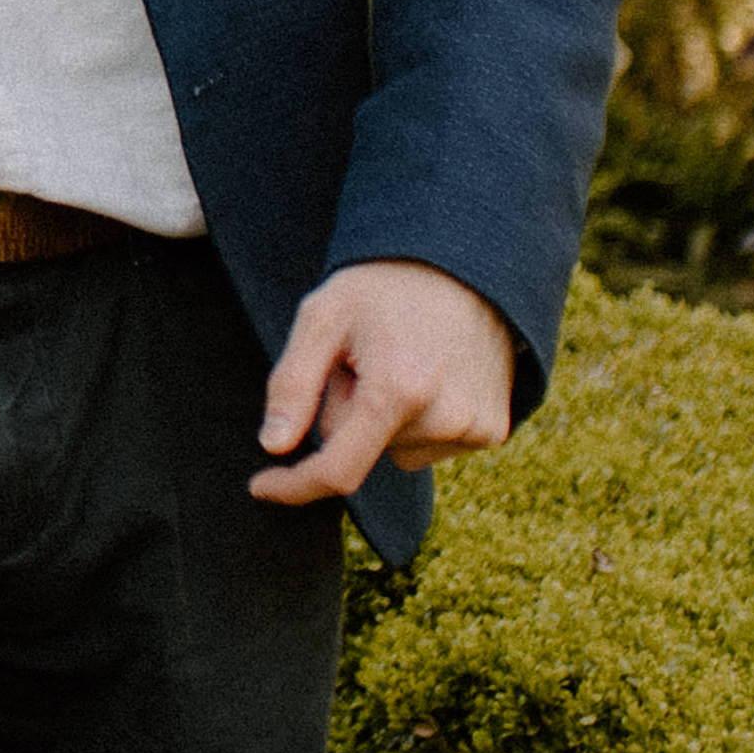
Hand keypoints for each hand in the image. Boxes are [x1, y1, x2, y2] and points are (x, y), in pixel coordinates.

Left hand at [252, 260, 515, 508]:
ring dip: (382, 418)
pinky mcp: (492, 429)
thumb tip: (274, 446)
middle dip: (344, 411)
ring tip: (400, 361)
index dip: (295, 486)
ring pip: (393, 450)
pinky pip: (429, 445)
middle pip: (359, 448)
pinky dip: (416, 421)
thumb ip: (292, 384)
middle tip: (362, 359)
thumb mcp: (322, 317)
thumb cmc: (384, 288)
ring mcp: (475, 427)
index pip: (339, 470)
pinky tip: (429, 376)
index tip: (261, 487)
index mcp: (398, 389)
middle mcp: (444, 417)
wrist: (465, 265)